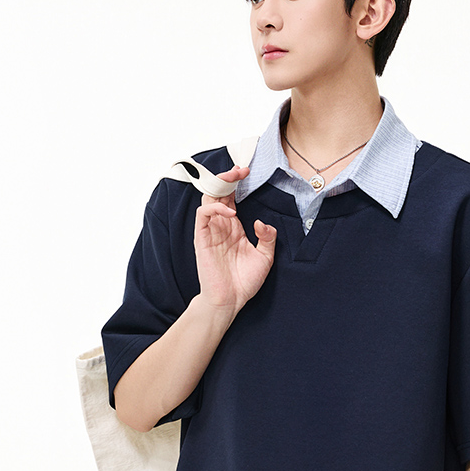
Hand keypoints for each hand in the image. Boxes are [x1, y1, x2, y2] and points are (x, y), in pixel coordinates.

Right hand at [194, 166, 276, 312]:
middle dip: (228, 178)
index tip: (247, 171)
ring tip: (233, 180)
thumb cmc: (244, 281)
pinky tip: (230, 212)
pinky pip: (203, 215)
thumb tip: (261, 222)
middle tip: (241, 169)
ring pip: (208, 198)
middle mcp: (221, 225)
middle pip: (218, 192)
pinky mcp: (202, 238)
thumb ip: (267, 237)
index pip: (231, 197)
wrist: (230, 300)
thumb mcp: (265, 257)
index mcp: (234, 227)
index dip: (237, 183)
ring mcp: (210, 231)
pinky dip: (215, 208)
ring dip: (219, 186)